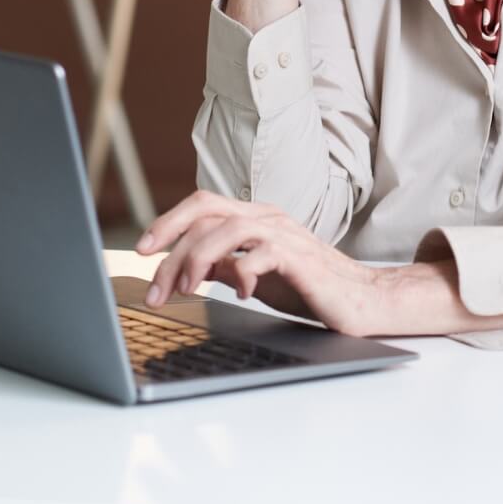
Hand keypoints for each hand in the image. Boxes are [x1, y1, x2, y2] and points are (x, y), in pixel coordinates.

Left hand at [136, 190, 384, 336]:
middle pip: (207, 212)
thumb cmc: (310, 287)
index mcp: (255, 217)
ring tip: (185, 290)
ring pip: (228, 227)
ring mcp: (284, 233)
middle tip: (155, 286)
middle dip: (172, 246)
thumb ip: (226, 266)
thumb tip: (189, 267)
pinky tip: (239, 293)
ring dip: (198, 258)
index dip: (168, 223)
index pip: (203, 206)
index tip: (142, 251)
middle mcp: (267, 217)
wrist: (360, 298)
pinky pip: (262, 253)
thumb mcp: (256, 277)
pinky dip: (242, 272)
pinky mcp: (300, 256)